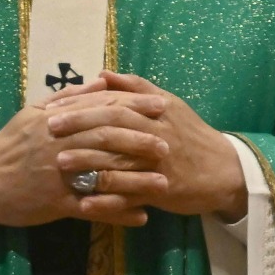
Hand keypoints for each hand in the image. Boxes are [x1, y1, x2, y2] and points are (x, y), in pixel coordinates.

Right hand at [0, 80, 168, 227]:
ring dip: (136, 179)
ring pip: (103, 174)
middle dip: (139, 139)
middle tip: (167, 143)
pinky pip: (93, 209)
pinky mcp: (57, 203)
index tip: (159, 105)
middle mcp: (58, 144)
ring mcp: (58, 175)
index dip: (132, 106)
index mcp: (54, 120)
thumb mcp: (31, 113)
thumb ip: (67, 97)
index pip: (98, 108)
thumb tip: (100, 82)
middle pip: (105, 138)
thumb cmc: (10, 145)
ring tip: (164, 182)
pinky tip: (140, 216)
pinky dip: (118, 213)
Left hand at [46, 71, 247, 220]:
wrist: (225, 171)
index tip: (52, 107)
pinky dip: (106, 200)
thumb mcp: (168, 103)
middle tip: (49, 130)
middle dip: (78, 127)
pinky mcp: (160, 191)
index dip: (80, 104)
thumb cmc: (188, 133)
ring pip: (118, 161)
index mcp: (152, 110)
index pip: (111, 102)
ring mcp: (157, 164)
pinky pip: (129, 195)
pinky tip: (83, 201)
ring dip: (87, 162)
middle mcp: (154, 134)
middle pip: (112, 127)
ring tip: (59, 163)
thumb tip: (101, 73)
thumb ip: (134, 87)